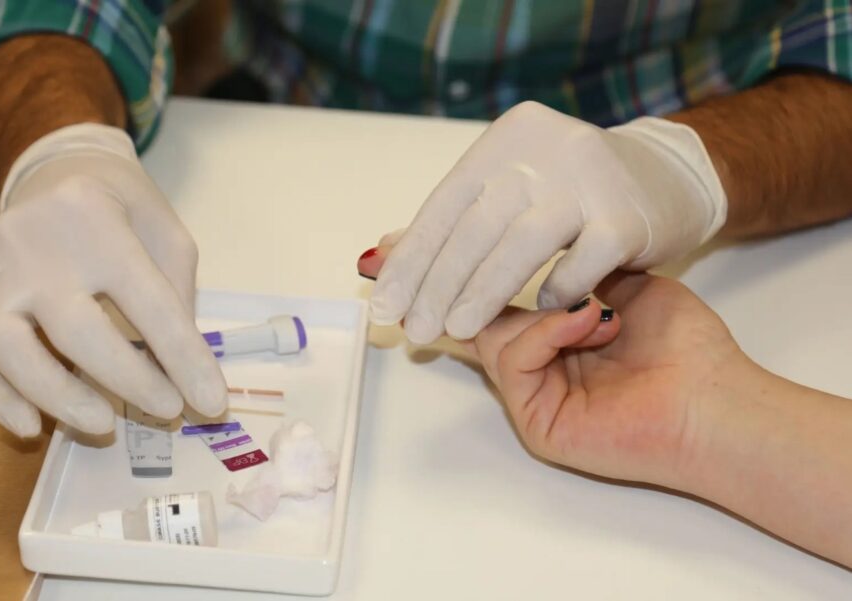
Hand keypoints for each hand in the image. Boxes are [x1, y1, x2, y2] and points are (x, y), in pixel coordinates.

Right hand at [0, 124, 226, 436]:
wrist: (56, 170)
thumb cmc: (121, 207)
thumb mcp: (166, 232)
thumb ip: (176, 295)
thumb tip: (181, 374)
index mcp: (98, 220)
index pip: (148, 300)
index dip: (184, 358)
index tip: (210, 403)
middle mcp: (35, 243)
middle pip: (74, 327)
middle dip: (127, 379)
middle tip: (166, 409)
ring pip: (2, 344)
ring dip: (53, 394)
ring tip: (100, 423)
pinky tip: (30, 425)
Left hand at [367, 101, 726, 343]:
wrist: (669, 178)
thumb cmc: (571, 194)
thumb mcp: (507, 193)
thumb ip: (449, 225)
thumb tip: (377, 261)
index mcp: (508, 140)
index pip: (445, 205)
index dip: (411, 259)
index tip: (384, 304)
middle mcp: (548, 149)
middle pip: (477, 225)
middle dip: (438, 284)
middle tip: (414, 329)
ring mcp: (592, 179)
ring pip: (522, 244)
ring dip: (483, 293)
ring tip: (456, 331)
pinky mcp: (629, 216)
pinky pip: (582, 264)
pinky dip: (555, 293)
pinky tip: (537, 315)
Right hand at [465, 271, 747, 488]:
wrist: (716, 398)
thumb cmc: (689, 349)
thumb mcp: (633, 290)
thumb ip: (587, 273)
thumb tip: (554, 248)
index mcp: (560, 348)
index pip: (502, 314)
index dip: (493, 283)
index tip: (496, 248)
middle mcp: (542, 375)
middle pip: (485, 324)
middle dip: (513, 291)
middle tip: (567, 285)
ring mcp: (537, 401)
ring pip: (492, 339)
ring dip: (543, 314)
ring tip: (597, 313)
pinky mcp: (539, 423)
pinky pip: (512, 363)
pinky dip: (543, 332)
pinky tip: (587, 321)